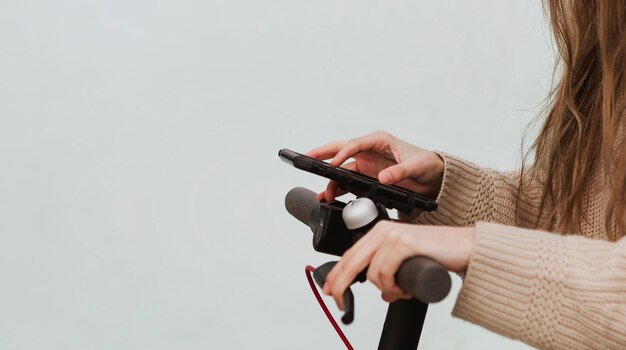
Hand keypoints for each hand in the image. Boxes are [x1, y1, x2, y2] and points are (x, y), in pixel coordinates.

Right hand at [307, 131, 443, 201]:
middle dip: (323, 154)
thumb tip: (383, 177)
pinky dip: (338, 188)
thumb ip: (400, 171)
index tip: (334, 164)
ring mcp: (366, 164)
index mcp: (379, 140)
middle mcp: (369, 150)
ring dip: (330, 179)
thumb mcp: (416, 167)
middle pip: (341, 149)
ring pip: (341, 169)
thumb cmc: (426, 164)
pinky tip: (329, 196)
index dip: (343, 153)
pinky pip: (347, 181)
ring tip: (322, 192)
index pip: (355, 144)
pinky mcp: (366, 177)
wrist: (433, 178)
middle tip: (307, 158)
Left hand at [322, 221, 475, 309]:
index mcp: (379, 232)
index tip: (329, 291)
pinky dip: (393, 287)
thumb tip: (382, 293)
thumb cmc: (439, 254)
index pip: (350, 255)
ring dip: (386, 289)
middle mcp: (383, 230)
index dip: (336, 275)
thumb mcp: (406, 264)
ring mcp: (393, 234)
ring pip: (371, 272)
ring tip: (402, 290)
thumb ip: (391, 272)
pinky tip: (405, 289)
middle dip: (341, 285)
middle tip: (340, 303)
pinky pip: (385, 272)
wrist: (466, 248)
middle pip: (351, 261)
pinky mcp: (404, 243)